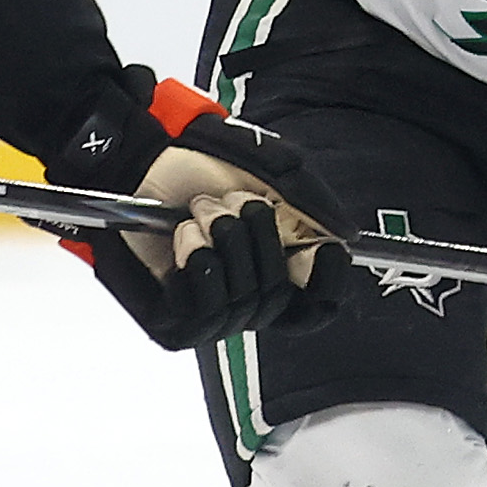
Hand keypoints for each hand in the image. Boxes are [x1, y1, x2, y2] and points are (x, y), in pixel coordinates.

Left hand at [41, 66, 346, 350]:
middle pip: (280, 299)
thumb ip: (312, 203)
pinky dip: (197, 259)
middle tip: (228, 203)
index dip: (327, 284)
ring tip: (197, 212)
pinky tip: (181, 236)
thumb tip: (347, 238)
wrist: (138, 160)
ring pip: (244, 303)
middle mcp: (243, 302)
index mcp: (272, 270)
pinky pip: (204, 307)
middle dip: (259, 238)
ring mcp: (208, 318)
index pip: (316, 307)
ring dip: (223, 241)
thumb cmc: (198, 164)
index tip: (325, 250)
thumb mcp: (272, 169)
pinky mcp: (171, 326)